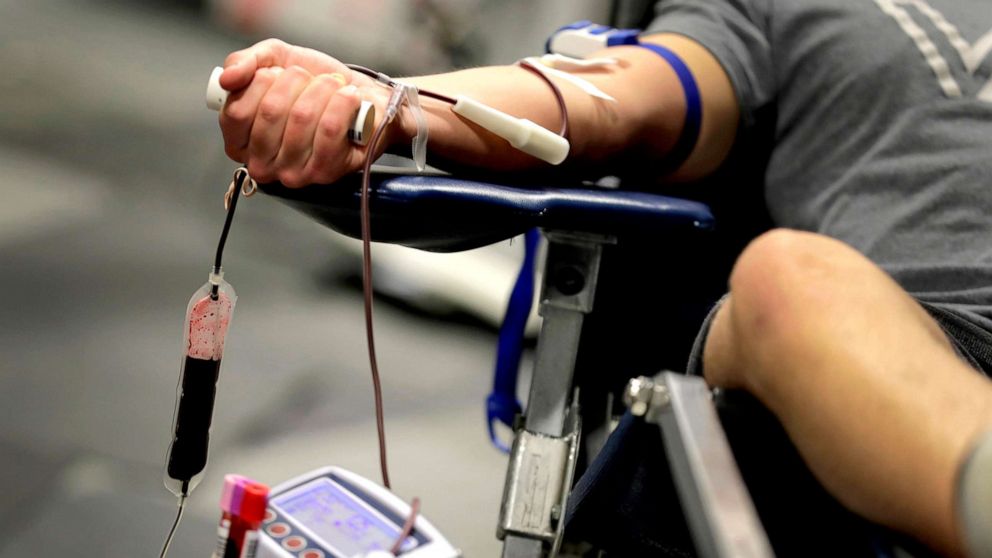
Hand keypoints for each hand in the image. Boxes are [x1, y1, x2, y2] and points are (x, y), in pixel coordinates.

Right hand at [218, 39, 376, 186]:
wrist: (361, 96)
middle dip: (296, 80)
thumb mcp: (273, 61)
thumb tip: (227, 79)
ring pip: (302, 116)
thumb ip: (244, 63)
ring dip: (323, 88)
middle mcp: (263, 164)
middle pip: (270, 111)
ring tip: (333, 86)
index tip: (279, 74)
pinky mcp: (326, 172)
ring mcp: (293, 173)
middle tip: (310, 79)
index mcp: (240, 142)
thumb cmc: (313, 85)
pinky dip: (343, 102)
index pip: (236, 111)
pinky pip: (330, 129)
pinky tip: (349, 97)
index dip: (261, 81)